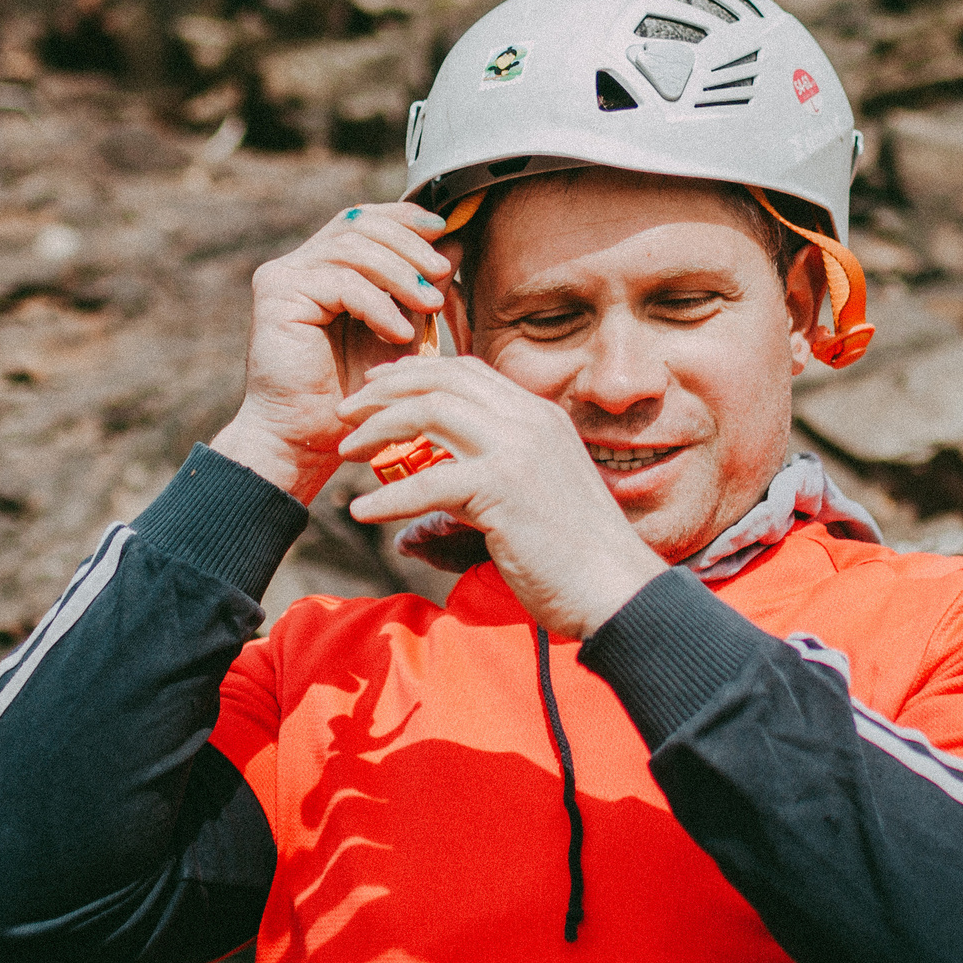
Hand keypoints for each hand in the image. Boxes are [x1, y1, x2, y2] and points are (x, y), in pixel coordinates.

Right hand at [209, 202, 456, 502]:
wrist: (306, 438)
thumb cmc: (352, 393)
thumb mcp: (399, 332)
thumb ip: (419, 290)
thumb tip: (454, 246)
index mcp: (327, 265)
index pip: (366, 220)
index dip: (405, 217)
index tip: (444, 229)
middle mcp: (301, 263)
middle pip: (360, 224)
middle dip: (409, 244)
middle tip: (442, 272)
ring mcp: (285, 275)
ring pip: (352, 247)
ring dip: (399, 273)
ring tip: (430, 305)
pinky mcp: (277, 293)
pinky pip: (340, 282)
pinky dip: (377, 304)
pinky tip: (399, 333)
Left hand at [335, 357, 665, 640]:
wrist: (617, 590)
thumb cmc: (573, 560)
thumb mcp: (522, 513)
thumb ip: (466, 510)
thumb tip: (410, 538)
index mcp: (538, 417)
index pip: (467, 373)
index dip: (415, 374)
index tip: (376, 389)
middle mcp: (529, 422)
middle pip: (441, 381)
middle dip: (384, 390)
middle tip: (346, 413)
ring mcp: (518, 451)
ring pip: (430, 413)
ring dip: (378, 428)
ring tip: (345, 452)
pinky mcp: (504, 489)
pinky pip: (429, 483)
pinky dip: (389, 498)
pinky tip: (362, 514)